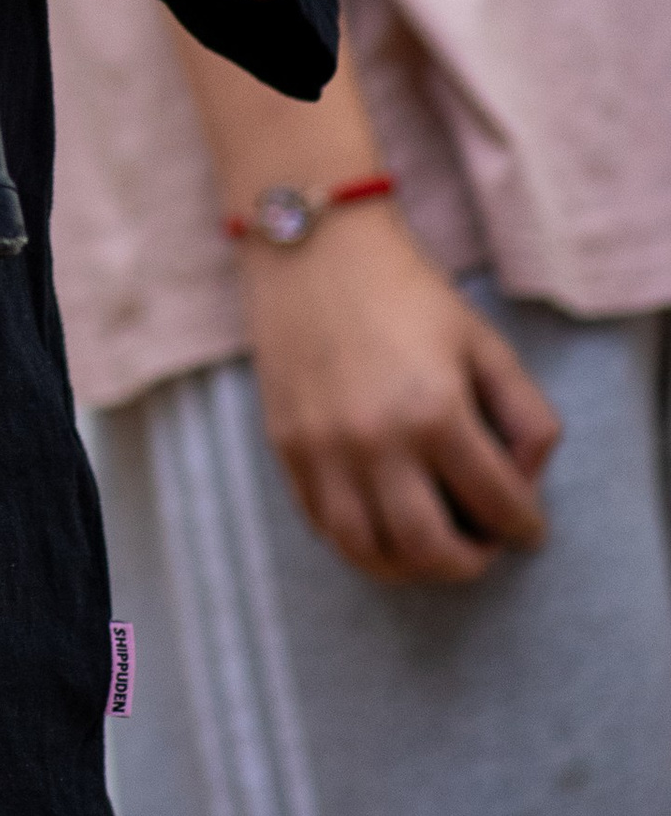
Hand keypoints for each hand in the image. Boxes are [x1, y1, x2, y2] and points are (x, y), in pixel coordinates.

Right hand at [242, 204, 560, 584]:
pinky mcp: (286, 448)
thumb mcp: (483, 342)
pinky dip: (360, 544)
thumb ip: (525, 413)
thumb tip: (528, 476)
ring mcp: (323, 450)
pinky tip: (384, 527)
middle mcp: (376, 442)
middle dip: (471, 562)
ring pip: (371, 553)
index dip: (526, 525)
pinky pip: (324, 527)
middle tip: (483, 546)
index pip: (498, 505)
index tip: (529, 527)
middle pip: (432, 550)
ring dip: (412, 567)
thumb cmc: (405, 291)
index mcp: (436, 412)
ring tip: (433, 547)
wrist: (311, 248)